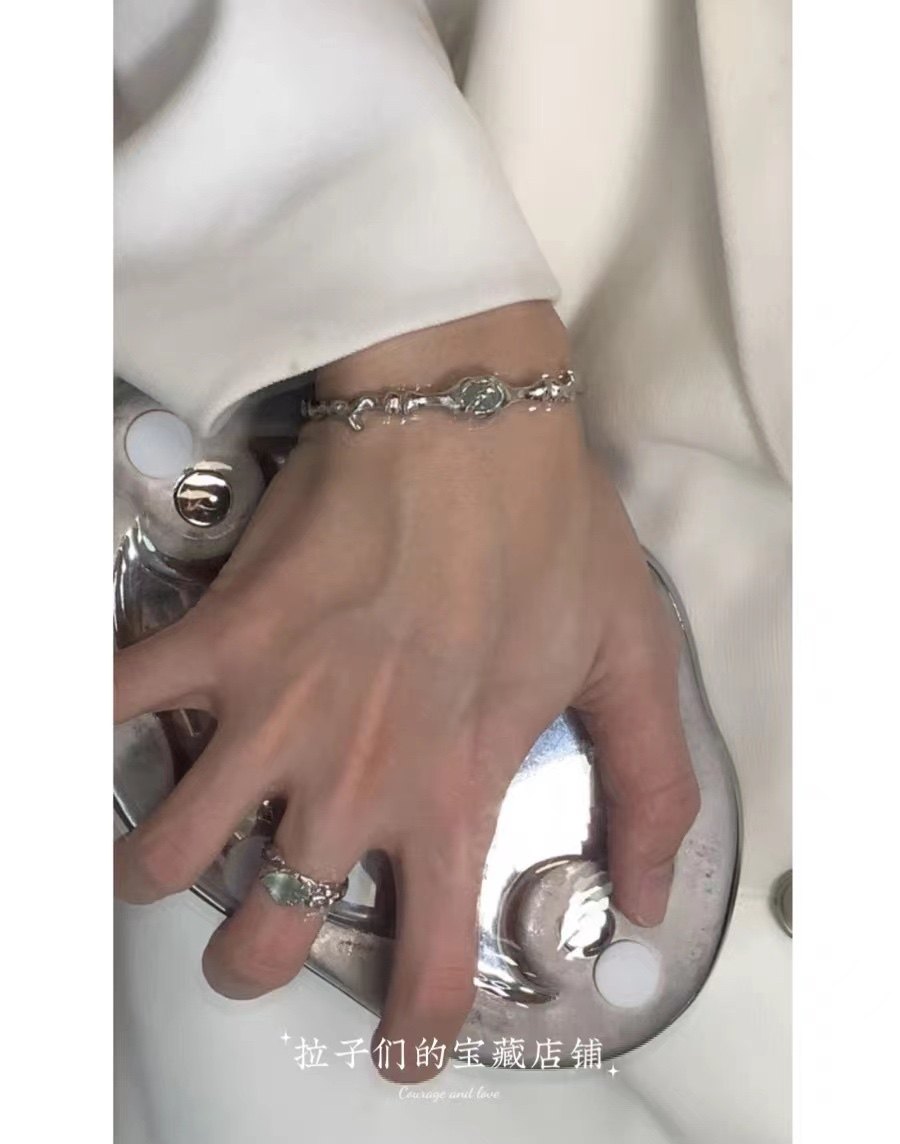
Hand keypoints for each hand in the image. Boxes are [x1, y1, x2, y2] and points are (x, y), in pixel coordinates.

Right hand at [114, 303, 698, 1081]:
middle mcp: (350, 779)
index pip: (427, 966)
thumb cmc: (550, 535)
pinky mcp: (218, 641)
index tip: (398, 1049)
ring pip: (163, 854)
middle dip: (248, 958)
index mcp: (451, 792)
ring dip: (162, 862)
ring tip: (184, 835)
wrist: (466, 425)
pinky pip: (113, 704)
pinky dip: (101, 724)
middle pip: (256, 938)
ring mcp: (271, 714)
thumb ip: (650, 788)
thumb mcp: (629, 662)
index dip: (409, 1031)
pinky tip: (124, 719)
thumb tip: (641, 897)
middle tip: (262, 921)